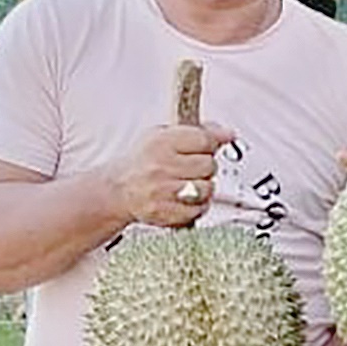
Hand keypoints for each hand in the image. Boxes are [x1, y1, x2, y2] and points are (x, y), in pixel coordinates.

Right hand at [115, 120, 236, 227]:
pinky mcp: (167, 213)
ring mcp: (164, 191)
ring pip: (207, 189)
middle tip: (193, 167)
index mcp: (161, 142)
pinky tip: (186, 198)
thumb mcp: (164, 136)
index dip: (210, 144)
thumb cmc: (143, 162)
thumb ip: (198, 132)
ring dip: (203, 187)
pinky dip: (197, 205)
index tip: (206, 147)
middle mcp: (161, 166)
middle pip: (208, 165)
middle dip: (206, 166)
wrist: (119, 189)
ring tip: (190, 183)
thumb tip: (227, 133)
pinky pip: (199, 209)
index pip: (204, 140)